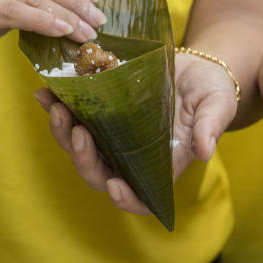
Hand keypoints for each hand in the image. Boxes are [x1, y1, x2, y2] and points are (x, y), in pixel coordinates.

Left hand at [35, 52, 237, 212]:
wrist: (197, 64)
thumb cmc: (212, 90)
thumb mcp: (219, 103)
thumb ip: (211, 126)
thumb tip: (205, 151)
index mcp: (163, 163)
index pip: (142, 196)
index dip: (126, 199)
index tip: (115, 185)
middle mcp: (133, 155)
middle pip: (100, 173)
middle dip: (83, 158)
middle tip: (77, 131)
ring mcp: (114, 135)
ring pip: (80, 147)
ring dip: (62, 133)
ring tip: (56, 107)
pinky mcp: (102, 112)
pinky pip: (74, 116)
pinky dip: (57, 107)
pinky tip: (44, 92)